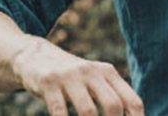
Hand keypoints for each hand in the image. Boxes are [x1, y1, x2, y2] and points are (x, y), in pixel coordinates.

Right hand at [10, 36, 144, 115]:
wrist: (35, 56)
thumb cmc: (72, 78)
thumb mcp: (94, 80)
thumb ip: (112, 96)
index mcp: (108, 72)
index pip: (132, 101)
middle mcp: (91, 71)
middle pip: (113, 105)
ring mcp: (69, 76)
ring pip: (88, 111)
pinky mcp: (48, 82)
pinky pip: (59, 111)